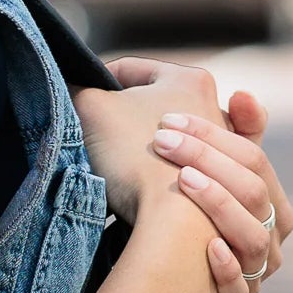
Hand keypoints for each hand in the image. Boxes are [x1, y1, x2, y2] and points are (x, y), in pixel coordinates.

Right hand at [71, 58, 221, 226]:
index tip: (77, 101)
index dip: (96, 82)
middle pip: (154, 105)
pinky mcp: (224, 186)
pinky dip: (165, 173)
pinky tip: (143, 184)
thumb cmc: (137, 156)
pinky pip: (184, 170)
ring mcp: (225, 149)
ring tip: (117, 162)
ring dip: (146, 147)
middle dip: (124, 117)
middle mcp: (216, 109)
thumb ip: (76, 89)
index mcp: (190, 79)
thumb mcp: (91, 108)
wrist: (177, 222)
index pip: (130, 70)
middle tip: (95, 135)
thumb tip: (66, 88)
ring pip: (172, 140)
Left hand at [137, 80, 292, 292]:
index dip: (216, 133)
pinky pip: (239, 292)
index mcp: (263, 200)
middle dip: (208, 157)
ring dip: (218, 205)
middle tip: (162, 138)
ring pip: (255, 239)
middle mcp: (266, 236)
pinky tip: (205, 247)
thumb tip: (242, 93)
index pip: (254, 156)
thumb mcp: (202, 181)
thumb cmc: (181, 230)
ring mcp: (252, 274)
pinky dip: (225, 269)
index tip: (171, 117)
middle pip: (254, 190)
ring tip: (182, 181)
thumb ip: (220, 136)